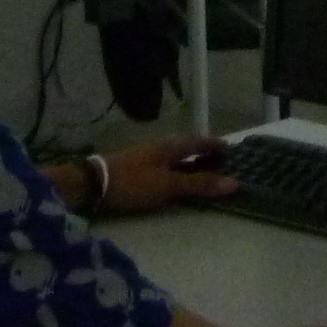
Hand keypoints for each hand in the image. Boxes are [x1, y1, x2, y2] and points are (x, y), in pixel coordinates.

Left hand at [91, 136, 239, 216]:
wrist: (93, 184)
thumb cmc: (134, 182)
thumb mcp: (168, 185)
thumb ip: (198, 184)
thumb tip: (233, 182)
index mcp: (169, 146)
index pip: (198, 141)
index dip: (214, 144)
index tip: (230, 148)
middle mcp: (159, 147)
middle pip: (186, 147)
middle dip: (203, 152)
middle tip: (220, 160)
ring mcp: (146, 157)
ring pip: (174, 156)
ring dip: (190, 161)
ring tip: (202, 170)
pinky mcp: (137, 169)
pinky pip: (165, 165)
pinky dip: (177, 170)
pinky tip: (175, 179)